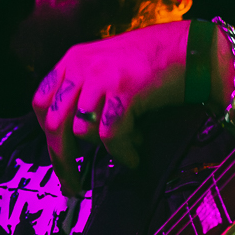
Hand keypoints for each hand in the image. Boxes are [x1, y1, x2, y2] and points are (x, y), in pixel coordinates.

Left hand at [32, 21, 189, 194]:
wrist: (192, 48)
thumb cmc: (154, 63)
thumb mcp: (108, 67)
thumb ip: (86, 90)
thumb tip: (74, 133)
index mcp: (73, 60)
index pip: (41, 103)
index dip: (48, 134)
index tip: (60, 156)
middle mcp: (82, 66)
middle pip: (56, 123)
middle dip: (63, 161)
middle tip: (73, 187)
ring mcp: (102, 76)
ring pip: (83, 132)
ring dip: (105, 151)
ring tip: (128, 148)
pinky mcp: (125, 90)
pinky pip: (111, 136)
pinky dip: (122, 153)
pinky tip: (135, 155)